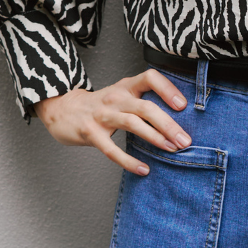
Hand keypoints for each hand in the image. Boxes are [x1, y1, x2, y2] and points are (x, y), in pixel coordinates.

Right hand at [34, 69, 190, 174]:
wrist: (62, 110)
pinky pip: (112, 150)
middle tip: (185, 140)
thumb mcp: (121, 96)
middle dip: (168, 124)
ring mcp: (102, 115)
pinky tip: (143, 170)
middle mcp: (115, 98)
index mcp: (125, 87)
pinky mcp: (91, 133)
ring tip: (171, 149)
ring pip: (132, 123)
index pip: (150, 77)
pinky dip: (129, 161)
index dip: (167, 89)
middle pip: (145, 106)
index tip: (183, 105)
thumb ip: (144, 103)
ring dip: (154, 137)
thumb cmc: (100, 107)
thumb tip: (177, 122)